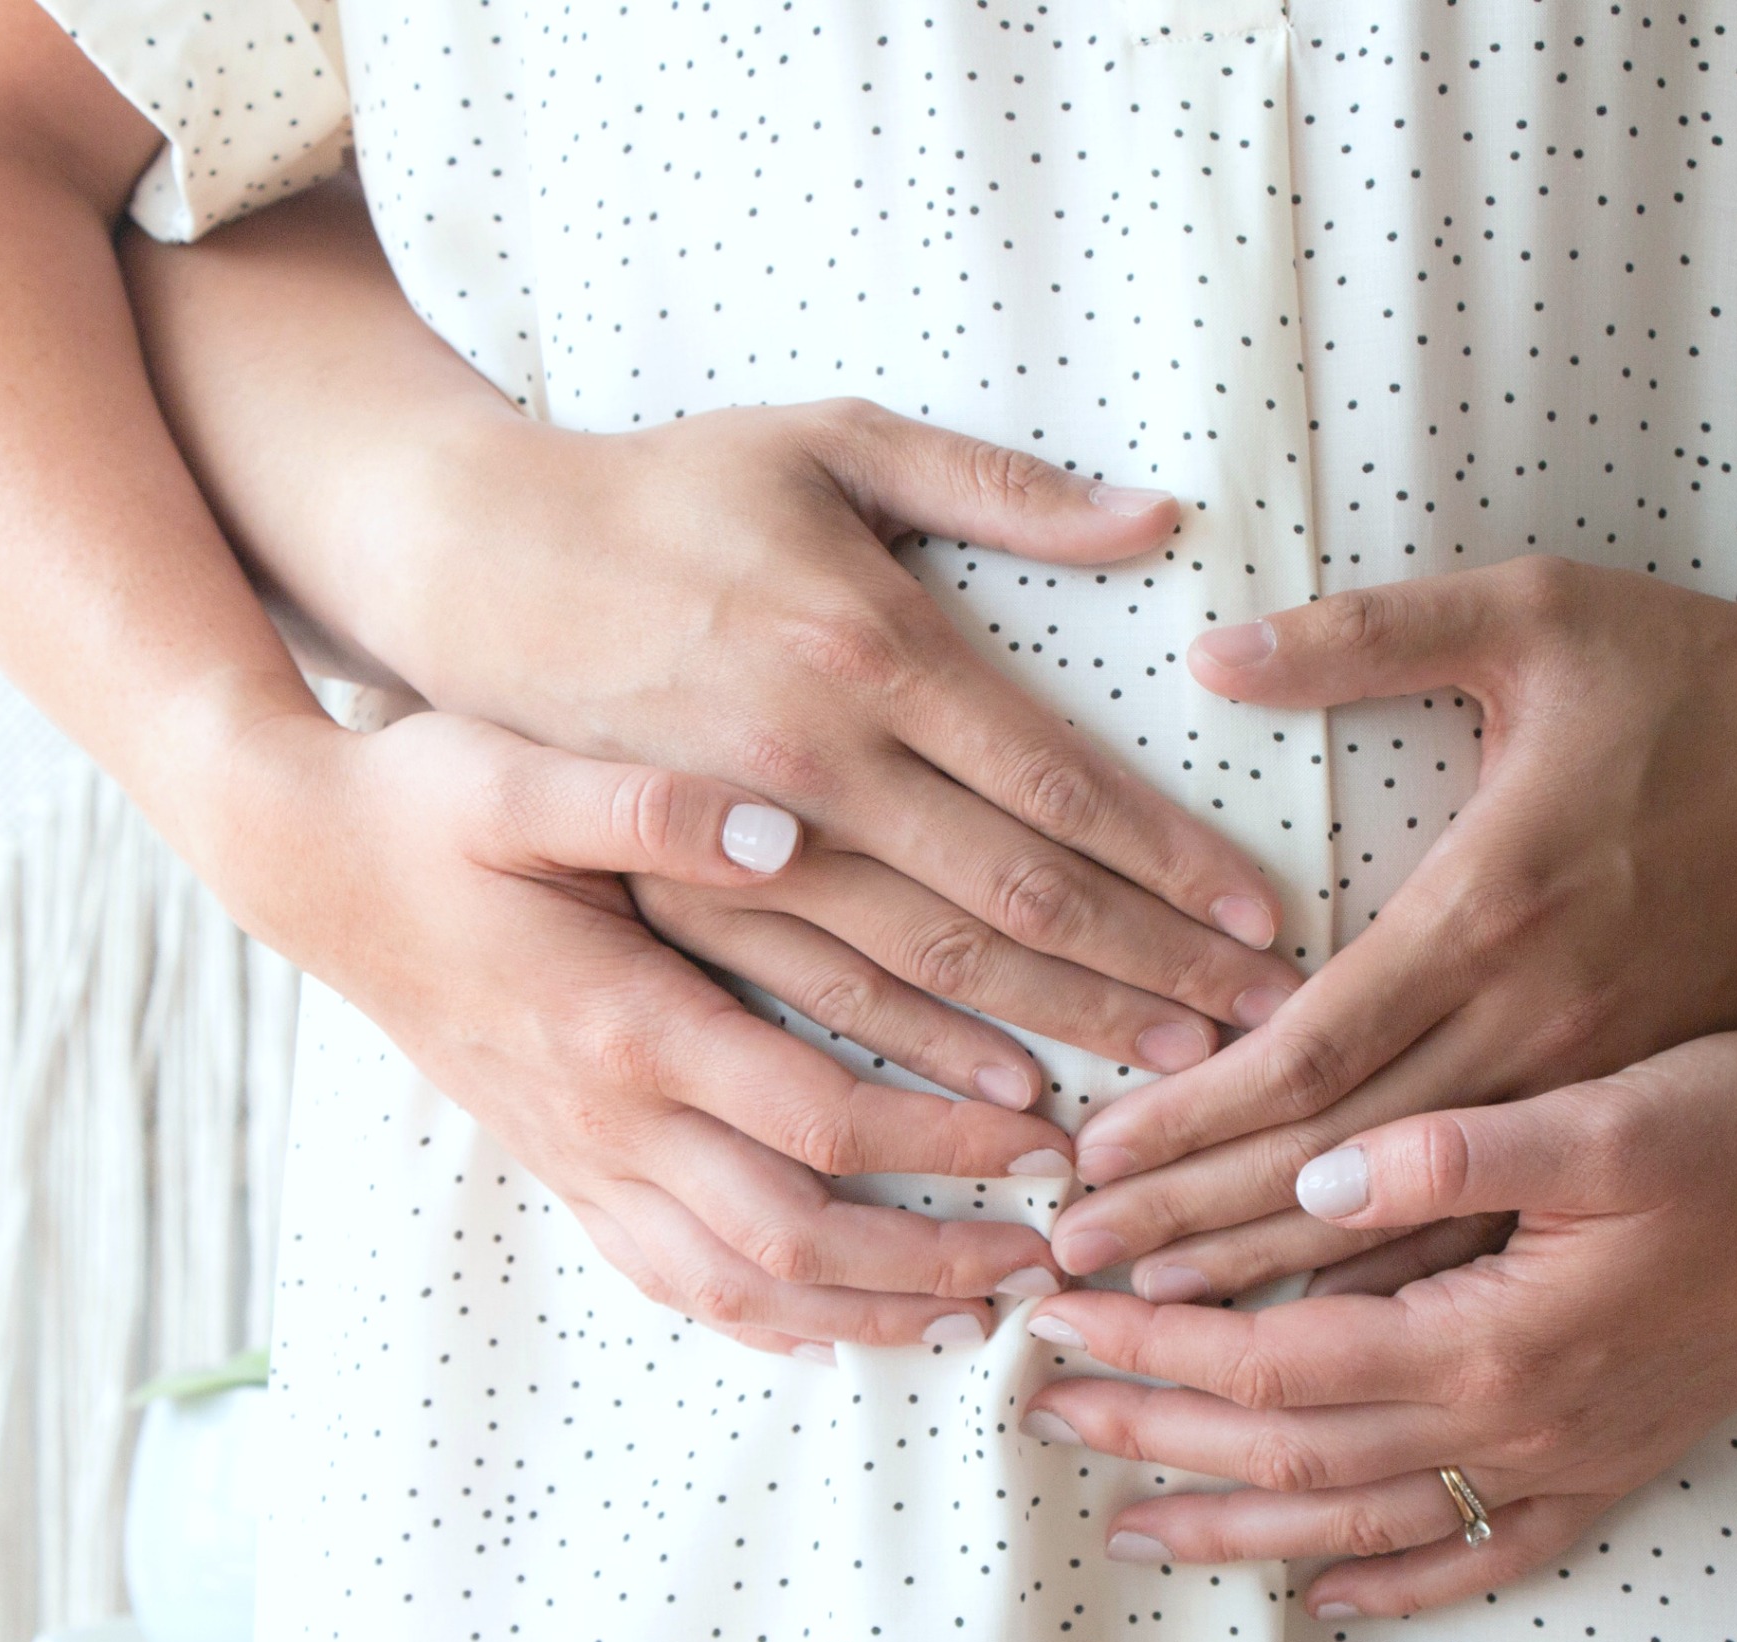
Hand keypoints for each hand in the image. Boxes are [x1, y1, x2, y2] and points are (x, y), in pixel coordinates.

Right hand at [192, 700, 1075, 1355]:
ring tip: (967, 1321)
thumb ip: (649, 806)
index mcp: (623, 1023)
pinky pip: (666, 1280)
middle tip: (1042, 1260)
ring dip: (859, 1318)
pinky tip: (831, 1326)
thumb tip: (782, 826)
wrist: (300, 865)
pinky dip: (760, 1321)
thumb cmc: (416, 805)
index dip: (943, 1144)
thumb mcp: (517, 775)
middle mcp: (604, 1117)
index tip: (1049, 1139)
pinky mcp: (556, 1166)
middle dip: (929, 1265)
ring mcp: (576, 1157)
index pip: (819, 1118)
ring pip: (733, 1290)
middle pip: (793, 1240)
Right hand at [349, 396, 1305, 1073]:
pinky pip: (817, 1009)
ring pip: (928, 978)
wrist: (470, 565)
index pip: (1057, 785)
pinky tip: (1004, 1108)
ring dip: (1060, 1033)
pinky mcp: (682, 898)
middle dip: (1151, 972)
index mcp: (868, 649)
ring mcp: (741, 850)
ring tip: (1170, 1080)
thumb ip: (997, 486)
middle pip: (1015, 903)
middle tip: (1263, 1029)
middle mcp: (813, 766)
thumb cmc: (667, 489)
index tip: (1265, 920)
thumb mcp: (828, 438)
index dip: (1171, 862)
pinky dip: (917, 1068)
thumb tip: (1157, 518)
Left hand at [1017, 1032, 1736, 1614]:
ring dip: (1241, 1526)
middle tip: (1041, 1414)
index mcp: (1491, 1336)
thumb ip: (1451, 1151)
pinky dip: (1403, 1584)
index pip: (1272, 1357)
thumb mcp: (1602, 1110)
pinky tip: (1333, 1596)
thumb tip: (1315, 1176)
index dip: (1154, 1342)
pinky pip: (1488, 1554)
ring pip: (1366, 1523)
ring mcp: (1568, 1459)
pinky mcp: (1615, 1465)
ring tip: (1133, 1529)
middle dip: (1158, 1433)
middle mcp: (1518, 1423)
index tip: (1057, 1314)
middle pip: (1292, 1452)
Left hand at [1047, 558, 1736, 1298]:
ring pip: (1415, 1230)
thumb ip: (1368, 635)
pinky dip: (1408, 1286)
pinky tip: (1324, 1341)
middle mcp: (1538, 1026)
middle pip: (1332, 1167)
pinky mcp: (1641, 1116)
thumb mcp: (1538, 612)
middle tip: (1067, 1271)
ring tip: (1153, 1320)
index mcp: (1493, 913)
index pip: (1306, 1052)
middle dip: (1191, 1224)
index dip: (1186, 1120)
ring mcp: (1598, 1090)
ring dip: (1278, 1281)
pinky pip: (1508, 1238)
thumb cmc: (1704, 674)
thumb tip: (1209, 649)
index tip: (1086, 1164)